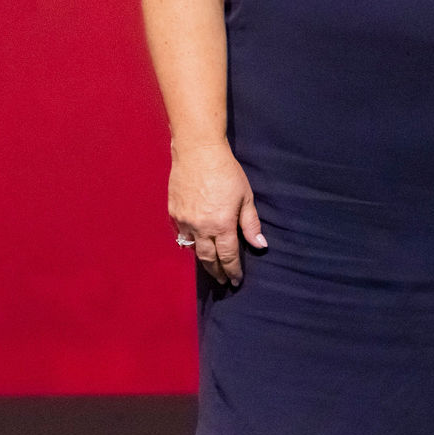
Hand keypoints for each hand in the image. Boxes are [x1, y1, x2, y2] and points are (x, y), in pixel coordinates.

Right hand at [169, 139, 265, 286]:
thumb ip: (250, 224)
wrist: (198, 153)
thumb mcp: (246, 197)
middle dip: (217, 272)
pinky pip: (181, 235)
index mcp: (221, 225)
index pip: (228, 256)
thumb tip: (260, 245)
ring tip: (212, 267)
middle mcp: (200, 228)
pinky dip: (189, 243)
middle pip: (208, 259)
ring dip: (203, 260)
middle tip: (223, 281)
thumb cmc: (227, 173)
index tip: (236, 281)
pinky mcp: (173, 214)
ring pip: (192, 249)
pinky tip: (195, 245)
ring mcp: (184, 222)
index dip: (233, 270)